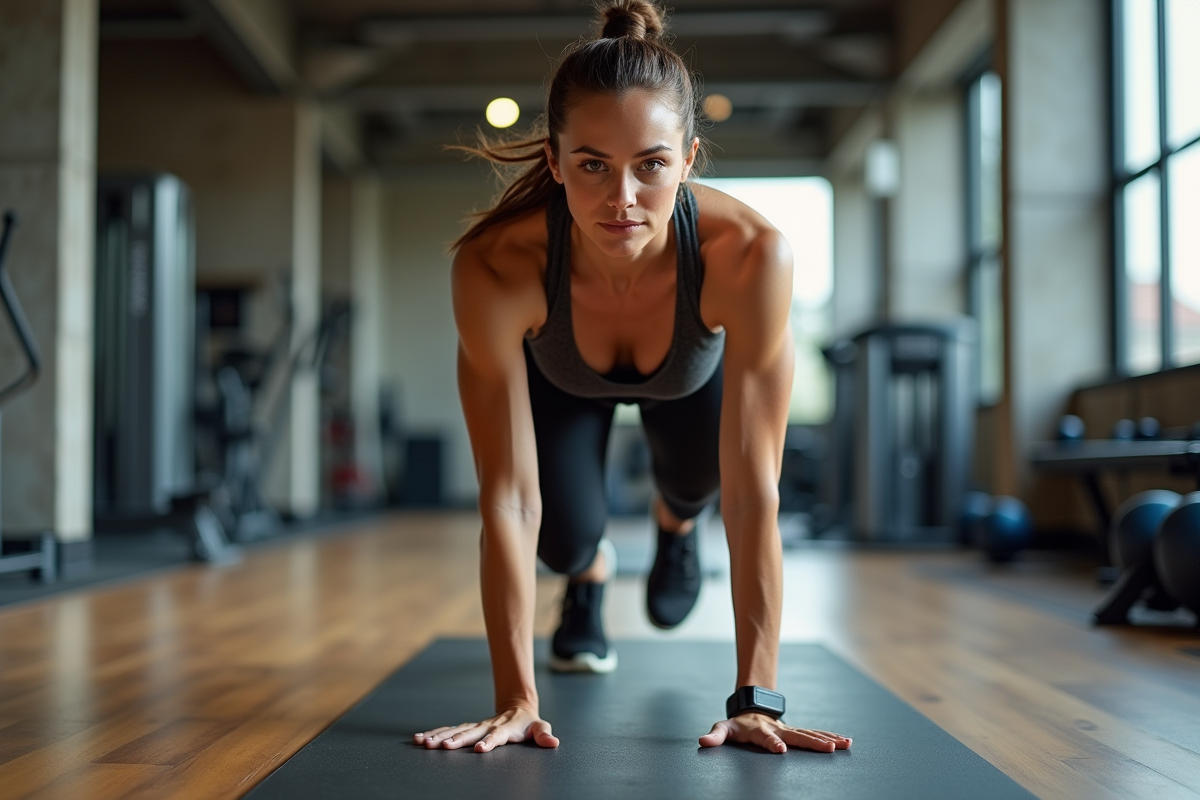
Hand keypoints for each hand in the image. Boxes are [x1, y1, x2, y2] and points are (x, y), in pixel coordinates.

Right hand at [413, 707, 558, 752]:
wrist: (516, 707)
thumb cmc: (528, 723)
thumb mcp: (539, 727)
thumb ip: (544, 735)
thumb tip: (553, 742)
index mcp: (504, 728)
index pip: (497, 735)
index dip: (489, 741)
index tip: (481, 749)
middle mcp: (487, 726)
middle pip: (470, 733)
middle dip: (455, 740)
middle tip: (440, 746)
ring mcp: (476, 727)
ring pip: (456, 731)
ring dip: (439, 736)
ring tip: (424, 742)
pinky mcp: (467, 728)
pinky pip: (449, 730)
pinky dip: (435, 733)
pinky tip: (420, 738)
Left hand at [699, 713, 851, 753]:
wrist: (750, 710)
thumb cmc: (738, 725)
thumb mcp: (724, 728)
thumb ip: (715, 735)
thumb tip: (702, 741)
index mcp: (760, 730)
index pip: (766, 737)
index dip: (772, 742)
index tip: (781, 749)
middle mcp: (778, 729)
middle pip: (797, 735)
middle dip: (812, 742)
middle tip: (828, 748)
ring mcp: (789, 729)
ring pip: (810, 733)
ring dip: (827, 739)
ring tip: (844, 744)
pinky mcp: (797, 732)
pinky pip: (815, 733)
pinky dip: (830, 736)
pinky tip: (845, 741)